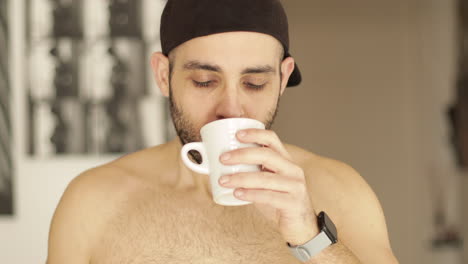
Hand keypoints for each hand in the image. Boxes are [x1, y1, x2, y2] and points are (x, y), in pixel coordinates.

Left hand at [219, 129, 319, 245]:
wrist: (301, 225)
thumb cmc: (278, 200)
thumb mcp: (266, 182)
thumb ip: (251, 172)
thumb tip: (219, 165)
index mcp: (285, 160)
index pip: (272, 140)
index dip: (255, 134)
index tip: (237, 135)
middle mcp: (292, 170)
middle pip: (267, 155)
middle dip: (242, 155)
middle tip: (223, 158)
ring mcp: (295, 186)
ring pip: (265, 178)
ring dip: (241, 178)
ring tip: (223, 180)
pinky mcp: (293, 203)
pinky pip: (269, 196)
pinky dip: (251, 194)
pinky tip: (237, 194)